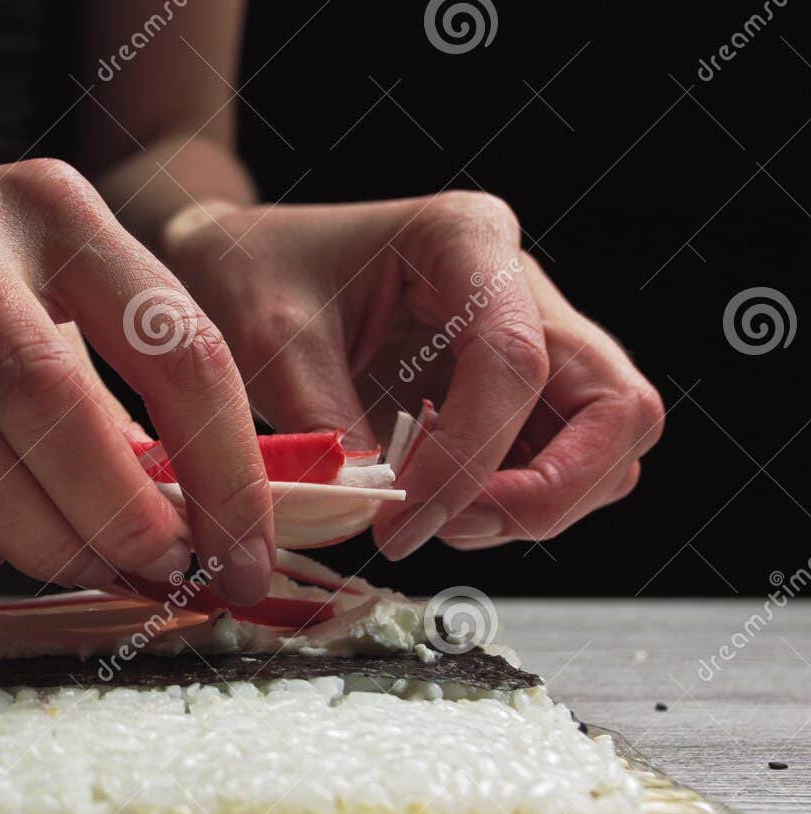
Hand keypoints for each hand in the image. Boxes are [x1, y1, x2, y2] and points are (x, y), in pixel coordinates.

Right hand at [0, 159, 274, 600]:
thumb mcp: (45, 284)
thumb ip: (119, 382)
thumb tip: (197, 519)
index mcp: (53, 210)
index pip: (174, 346)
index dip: (225, 470)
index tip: (243, 556)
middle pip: (52, 402)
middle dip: (118, 516)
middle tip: (154, 572)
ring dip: (31, 538)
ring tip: (70, 564)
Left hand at [162, 192, 664, 558]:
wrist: (242, 260)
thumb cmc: (253, 275)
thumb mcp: (267, 340)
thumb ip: (321, 420)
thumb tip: (376, 505)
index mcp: (467, 239)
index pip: (518, 362)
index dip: (471, 459)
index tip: (399, 522)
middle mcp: (521, 285)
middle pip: (616, 407)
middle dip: (549, 492)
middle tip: (449, 528)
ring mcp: (532, 337)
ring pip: (606, 447)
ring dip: (532, 506)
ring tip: (426, 519)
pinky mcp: (517, 392)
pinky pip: (559, 464)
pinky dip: (512, 504)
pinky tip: (434, 506)